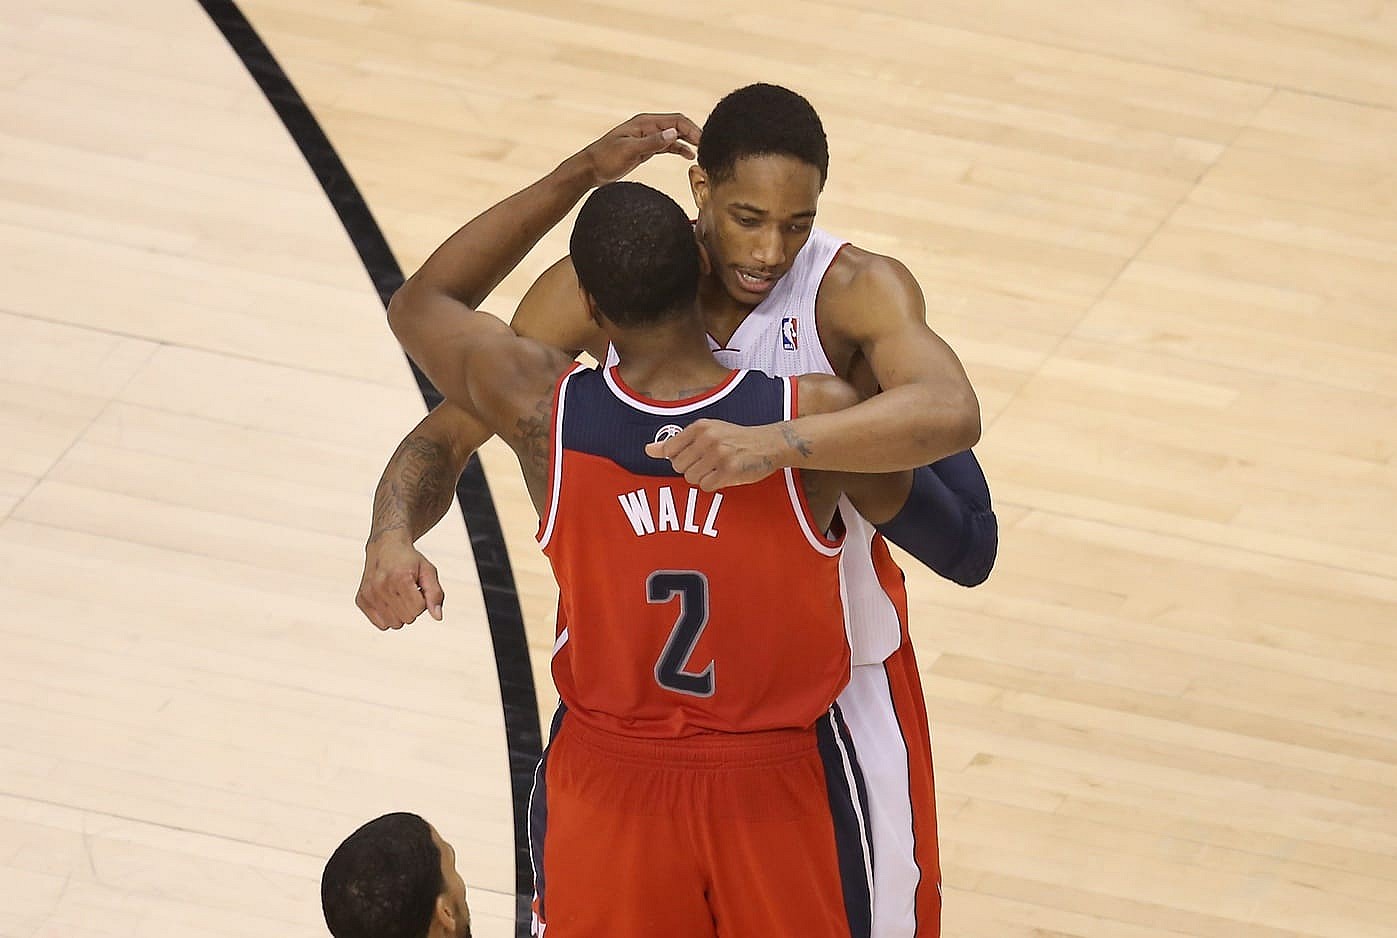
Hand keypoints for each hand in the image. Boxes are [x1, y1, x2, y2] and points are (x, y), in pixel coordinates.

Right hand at [356, 537, 444, 630]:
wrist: (386, 547)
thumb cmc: (409, 560)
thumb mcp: (428, 571)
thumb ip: (435, 594)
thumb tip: (437, 617)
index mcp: (400, 577)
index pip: (419, 608)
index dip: (422, 600)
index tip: (418, 588)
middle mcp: (382, 585)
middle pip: (408, 618)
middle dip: (412, 607)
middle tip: (408, 591)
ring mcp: (369, 593)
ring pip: (394, 624)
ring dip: (400, 613)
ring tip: (398, 595)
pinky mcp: (361, 599)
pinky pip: (381, 624)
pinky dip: (387, 616)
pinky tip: (388, 600)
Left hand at [577, 113, 701, 186]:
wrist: (590, 169)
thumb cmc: (605, 159)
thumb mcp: (629, 151)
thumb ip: (652, 143)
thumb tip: (673, 134)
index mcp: (645, 123)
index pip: (676, 121)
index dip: (692, 129)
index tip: (704, 142)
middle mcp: (648, 127)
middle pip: (678, 126)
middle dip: (694, 134)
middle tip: (709, 147)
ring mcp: (648, 138)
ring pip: (674, 136)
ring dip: (688, 142)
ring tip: (703, 152)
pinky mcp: (645, 149)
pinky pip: (667, 146)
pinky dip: (679, 149)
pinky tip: (689, 156)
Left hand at [644, 419, 784, 490]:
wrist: (768, 444)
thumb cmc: (734, 439)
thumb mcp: (706, 432)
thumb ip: (676, 442)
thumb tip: (647, 450)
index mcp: (701, 427)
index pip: (670, 450)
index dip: (679, 458)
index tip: (694, 456)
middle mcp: (708, 439)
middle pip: (679, 467)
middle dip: (691, 469)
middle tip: (709, 462)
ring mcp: (719, 455)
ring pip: (691, 478)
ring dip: (703, 478)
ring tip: (717, 468)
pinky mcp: (730, 471)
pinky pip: (706, 486)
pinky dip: (713, 485)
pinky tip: (725, 475)